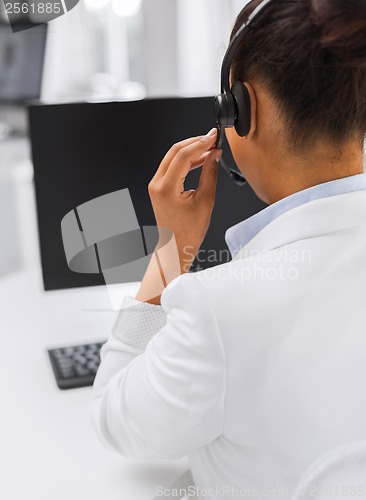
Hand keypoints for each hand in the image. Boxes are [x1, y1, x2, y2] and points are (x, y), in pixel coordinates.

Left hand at [135, 128, 221, 304]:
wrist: (175, 247)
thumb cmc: (188, 231)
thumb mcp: (205, 201)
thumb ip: (210, 173)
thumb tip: (214, 155)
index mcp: (166, 188)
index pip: (183, 155)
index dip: (201, 143)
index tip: (214, 137)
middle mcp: (157, 184)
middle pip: (175, 151)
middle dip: (195, 142)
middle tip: (213, 139)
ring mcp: (155, 185)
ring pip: (172, 157)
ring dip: (191, 150)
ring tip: (210, 149)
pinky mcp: (158, 187)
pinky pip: (171, 166)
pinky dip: (185, 160)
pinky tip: (200, 159)